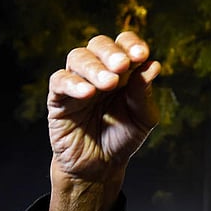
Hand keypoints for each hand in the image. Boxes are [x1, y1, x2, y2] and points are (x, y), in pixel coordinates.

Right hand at [45, 32, 160, 210]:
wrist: (101, 166)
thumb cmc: (123, 137)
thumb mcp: (143, 118)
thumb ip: (144, 94)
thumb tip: (152, 66)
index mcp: (123, 70)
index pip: (124, 44)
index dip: (131, 44)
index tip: (142, 55)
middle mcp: (99, 70)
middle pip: (99, 44)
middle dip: (112, 52)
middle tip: (123, 66)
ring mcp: (77, 82)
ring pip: (78, 57)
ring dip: (94, 67)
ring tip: (109, 83)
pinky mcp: (59, 99)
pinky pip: (60, 82)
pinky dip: (73, 83)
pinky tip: (88, 93)